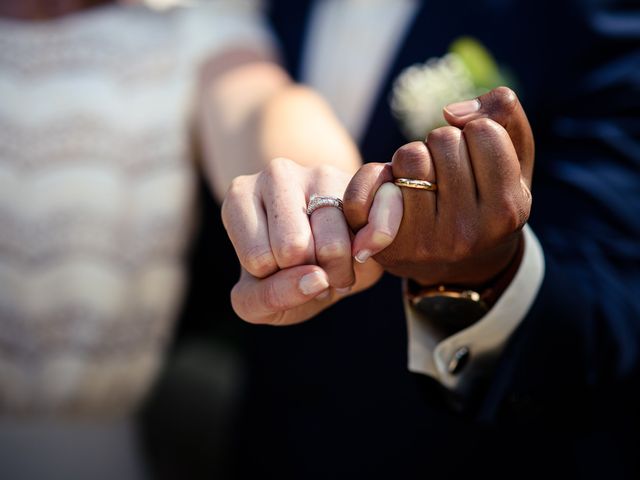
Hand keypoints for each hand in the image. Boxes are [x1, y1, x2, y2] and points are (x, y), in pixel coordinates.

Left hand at [222, 158, 402, 324]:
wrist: (321, 256)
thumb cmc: (281, 274)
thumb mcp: (256, 300)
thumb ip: (268, 299)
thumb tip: (317, 279)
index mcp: (239, 196)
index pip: (258, 259)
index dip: (273, 278)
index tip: (278, 267)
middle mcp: (277, 173)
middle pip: (294, 247)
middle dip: (307, 273)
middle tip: (309, 267)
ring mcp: (323, 171)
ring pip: (333, 243)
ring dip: (339, 271)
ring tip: (330, 263)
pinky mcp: (365, 177)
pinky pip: (379, 214)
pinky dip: (378, 242)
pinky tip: (364, 248)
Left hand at [344, 87, 533, 286]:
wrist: (458, 266)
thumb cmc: (487, 200)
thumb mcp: (516, 161)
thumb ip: (504, 114)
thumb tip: (451, 112)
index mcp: (507, 210)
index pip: (483, 131)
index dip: (474, 131)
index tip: (474, 155)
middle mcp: (467, 231)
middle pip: (443, 140)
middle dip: (443, 145)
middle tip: (446, 171)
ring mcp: (425, 242)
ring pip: (409, 157)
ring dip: (413, 159)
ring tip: (424, 182)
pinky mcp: (387, 245)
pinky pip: (370, 183)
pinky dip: (375, 177)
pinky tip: (390, 191)